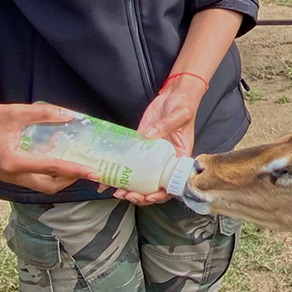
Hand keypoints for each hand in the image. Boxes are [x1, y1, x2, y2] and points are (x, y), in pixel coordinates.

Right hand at [0, 88, 97, 193]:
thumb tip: (71, 115)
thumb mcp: (14, 113)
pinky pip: (32, 179)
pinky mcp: (6, 174)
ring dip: (59, 177)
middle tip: (86, 166)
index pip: (52, 168)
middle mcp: (11, 176)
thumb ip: (43, 114)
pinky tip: (55, 156)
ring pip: (40, 184)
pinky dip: (47, 173)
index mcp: (13, 163)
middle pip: (48, 186)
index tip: (93, 172)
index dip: (75, 170)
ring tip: (74, 161)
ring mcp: (8, 177)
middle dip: (69, 179)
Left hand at [103, 75, 202, 204]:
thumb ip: (166, 126)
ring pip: (140, 179)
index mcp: (179, 157)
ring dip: (129, 189)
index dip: (160, 194)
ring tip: (117, 192)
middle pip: (154, 186)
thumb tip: (148, 136)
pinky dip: (119, 173)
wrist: (174, 94)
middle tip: (127, 195)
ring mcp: (151, 155)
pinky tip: (107, 179)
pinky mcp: (139, 146)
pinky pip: (130, 163)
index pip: (172, 184)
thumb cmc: (184, 106)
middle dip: (140, 195)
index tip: (148, 196)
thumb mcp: (179, 115)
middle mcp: (165, 160)